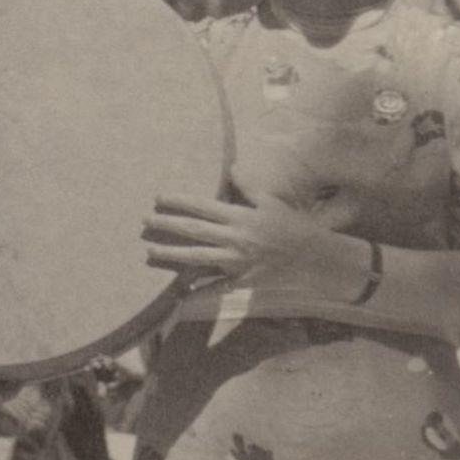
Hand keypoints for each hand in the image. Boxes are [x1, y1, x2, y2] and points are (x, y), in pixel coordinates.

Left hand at [143, 194, 358, 298]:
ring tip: (150, 250)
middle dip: (167, 225)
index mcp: (240, 217)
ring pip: (197, 257)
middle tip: (145, 220)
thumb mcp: (272, 202)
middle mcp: (235, 238)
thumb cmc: (292, 226)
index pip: (202, 205)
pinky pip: (217, 287)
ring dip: (171, 254)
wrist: (315, 258)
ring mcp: (237, 261)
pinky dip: (198, 290)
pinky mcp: (243, 280)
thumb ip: (249, 186)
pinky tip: (179, 292)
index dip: (178, 201)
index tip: (158, 197)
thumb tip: (232, 167)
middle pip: (194, 230)